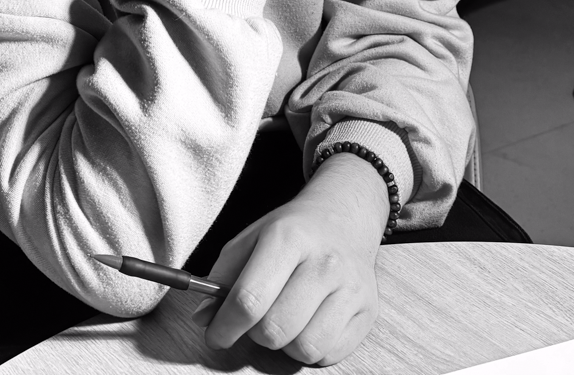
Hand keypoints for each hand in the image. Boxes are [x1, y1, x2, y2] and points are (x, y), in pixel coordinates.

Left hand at [190, 153, 388, 365]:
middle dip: (255, 333)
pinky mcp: (368, 310)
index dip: (225, 326)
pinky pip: (329, 354)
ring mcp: (351, 288)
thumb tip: (205, 319)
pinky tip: (309, 323)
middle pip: (275, 329)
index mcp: (288, 239)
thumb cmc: (293, 232)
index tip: (216, 335)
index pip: (250, 299)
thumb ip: (222, 278)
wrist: (344, 218)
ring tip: (285, 319)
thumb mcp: (250, 239)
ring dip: (285, 344)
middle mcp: (324, 263)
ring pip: (304, 348)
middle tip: (257, 319)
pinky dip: (312, 348)